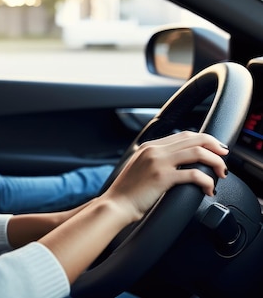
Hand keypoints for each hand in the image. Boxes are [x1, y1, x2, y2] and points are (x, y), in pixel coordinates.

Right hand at [102, 131, 228, 221]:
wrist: (115, 205)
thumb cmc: (127, 193)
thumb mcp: (140, 169)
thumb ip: (156, 162)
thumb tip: (178, 165)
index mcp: (149, 147)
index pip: (184, 135)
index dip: (204, 140)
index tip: (215, 150)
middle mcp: (154, 150)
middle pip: (194, 139)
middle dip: (215, 147)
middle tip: (224, 158)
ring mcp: (158, 162)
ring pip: (197, 153)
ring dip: (215, 162)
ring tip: (221, 173)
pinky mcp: (162, 177)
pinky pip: (194, 174)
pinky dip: (207, 181)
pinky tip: (208, 190)